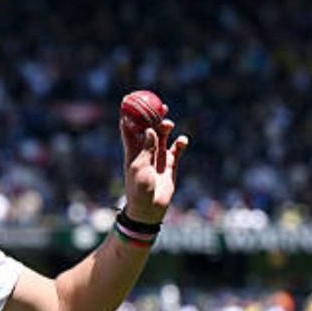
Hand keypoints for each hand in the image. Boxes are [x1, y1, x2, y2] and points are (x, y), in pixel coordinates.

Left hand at [121, 106, 189, 223]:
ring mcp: (158, 157)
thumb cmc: (139, 190)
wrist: (149, 209)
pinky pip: (177, 149)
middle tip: (160, 105)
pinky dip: (180, 143)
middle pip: (149, 129)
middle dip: (153, 117)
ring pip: (163, 136)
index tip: (131, 100)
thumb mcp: (140, 168)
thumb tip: (149, 129)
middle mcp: (145, 152)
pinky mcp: (170, 165)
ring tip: (168, 125)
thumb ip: (145, 148)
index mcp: (132, 152)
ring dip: (166, 128)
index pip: (129, 130)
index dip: (129, 115)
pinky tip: (182, 141)